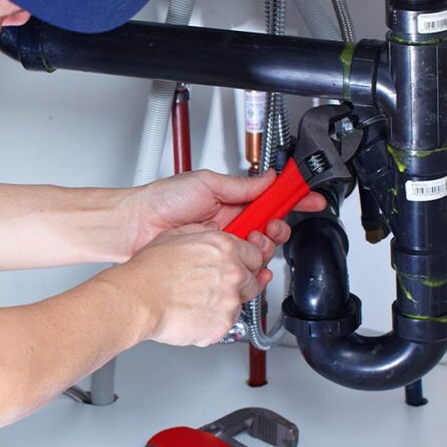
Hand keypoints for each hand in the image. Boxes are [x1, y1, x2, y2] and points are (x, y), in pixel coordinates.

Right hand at [99, 224, 273, 346]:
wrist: (137, 300)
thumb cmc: (148, 271)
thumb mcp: (174, 236)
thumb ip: (202, 233)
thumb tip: (210, 232)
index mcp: (224, 248)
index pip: (256, 254)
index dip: (247, 261)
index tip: (240, 266)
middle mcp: (233, 272)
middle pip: (253, 280)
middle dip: (238, 284)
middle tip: (212, 286)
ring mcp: (230, 300)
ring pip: (240, 304)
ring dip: (224, 304)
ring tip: (196, 301)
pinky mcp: (223, 325)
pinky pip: (225, 324)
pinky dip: (212, 322)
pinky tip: (193, 313)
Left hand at [121, 169, 325, 258]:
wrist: (136, 227)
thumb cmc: (162, 201)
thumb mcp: (207, 183)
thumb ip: (241, 185)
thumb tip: (269, 178)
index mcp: (231, 200)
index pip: (270, 199)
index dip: (292, 199)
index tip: (310, 198)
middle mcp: (230, 223)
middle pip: (271, 228)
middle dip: (278, 228)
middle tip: (269, 228)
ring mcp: (223, 244)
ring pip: (260, 250)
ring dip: (263, 247)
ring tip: (250, 242)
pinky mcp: (215, 263)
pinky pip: (242, 268)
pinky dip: (252, 268)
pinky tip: (249, 265)